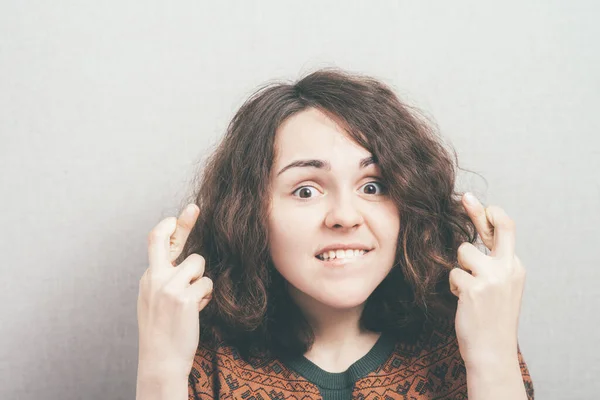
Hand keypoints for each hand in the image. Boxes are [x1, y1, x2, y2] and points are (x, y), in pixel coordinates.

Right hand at [137, 204, 212, 378]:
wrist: (160, 359)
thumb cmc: (162, 329)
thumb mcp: (156, 298)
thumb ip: (167, 276)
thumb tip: (183, 259)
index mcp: (148, 277)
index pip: (155, 242)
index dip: (169, 226)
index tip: (180, 215)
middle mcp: (154, 277)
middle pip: (167, 239)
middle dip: (183, 221)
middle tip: (195, 207)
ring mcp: (168, 286)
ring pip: (198, 263)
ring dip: (201, 279)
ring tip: (193, 301)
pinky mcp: (184, 297)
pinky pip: (208, 284)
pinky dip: (206, 296)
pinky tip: (197, 310)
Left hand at [449, 193, 525, 369]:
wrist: (492, 352)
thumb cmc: (491, 319)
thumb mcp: (500, 287)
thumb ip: (490, 263)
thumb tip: (471, 241)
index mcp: (515, 267)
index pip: (506, 230)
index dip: (489, 214)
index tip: (474, 201)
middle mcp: (508, 268)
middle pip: (498, 227)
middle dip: (478, 210)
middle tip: (466, 197)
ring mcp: (492, 277)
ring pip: (463, 251)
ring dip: (458, 268)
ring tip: (466, 289)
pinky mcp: (474, 288)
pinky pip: (452, 274)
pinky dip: (453, 286)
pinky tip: (463, 301)